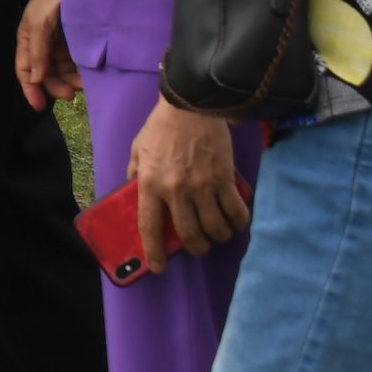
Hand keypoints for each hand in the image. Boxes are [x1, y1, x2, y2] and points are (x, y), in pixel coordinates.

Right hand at [14, 0, 79, 111]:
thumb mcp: (41, 23)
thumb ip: (37, 51)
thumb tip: (34, 79)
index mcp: (28, 37)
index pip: (24, 68)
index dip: (30, 88)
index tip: (39, 106)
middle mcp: (43, 42)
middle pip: (45, 73)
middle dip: (56, 85)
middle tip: (71, 94)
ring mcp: (61, 42)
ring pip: (62, 70)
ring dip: (70, 80)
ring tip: (83, 85)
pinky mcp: (78, 41)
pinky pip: (76, 63)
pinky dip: (80, 72)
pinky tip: (89, 77)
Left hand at [131, 101, 249, 274]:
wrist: (191, 104)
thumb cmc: (162, 127)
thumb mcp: (138, 149)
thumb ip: (135, 173)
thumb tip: (133, 193)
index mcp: (150, 183)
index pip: (149, 227)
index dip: (154, 252)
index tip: (158, 268)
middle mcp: (176, 189)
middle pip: (189, 235)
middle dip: (196, 247)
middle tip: (199, 246)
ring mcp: (202, 185)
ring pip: (215, 228)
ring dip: (218, 237)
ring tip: (218, 234)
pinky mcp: (225, 178)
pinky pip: (236, 212)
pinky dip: (238, 222)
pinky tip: (236, 221)